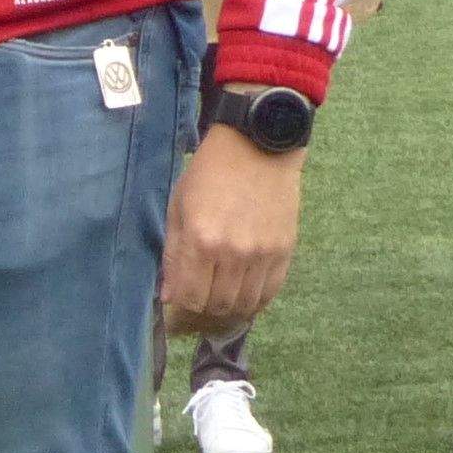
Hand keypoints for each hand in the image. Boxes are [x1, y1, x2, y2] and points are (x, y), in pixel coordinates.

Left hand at [160, 124, 302, 334]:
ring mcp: (262, 254)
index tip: (180, 294)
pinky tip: (244, 290)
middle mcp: (233, 253)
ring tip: (221, 293)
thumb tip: (168, 296)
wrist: (257, 146)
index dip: (181, 302)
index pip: (189, 296)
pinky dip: (255, 300)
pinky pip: (270, 293)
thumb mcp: (179, 206)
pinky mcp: (285, 251)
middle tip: (200, 293)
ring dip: (229, 306)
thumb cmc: (210, 172)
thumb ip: (172, 254)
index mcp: (201, 240)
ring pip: (244, 305)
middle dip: (203, 306)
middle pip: (216, 305)